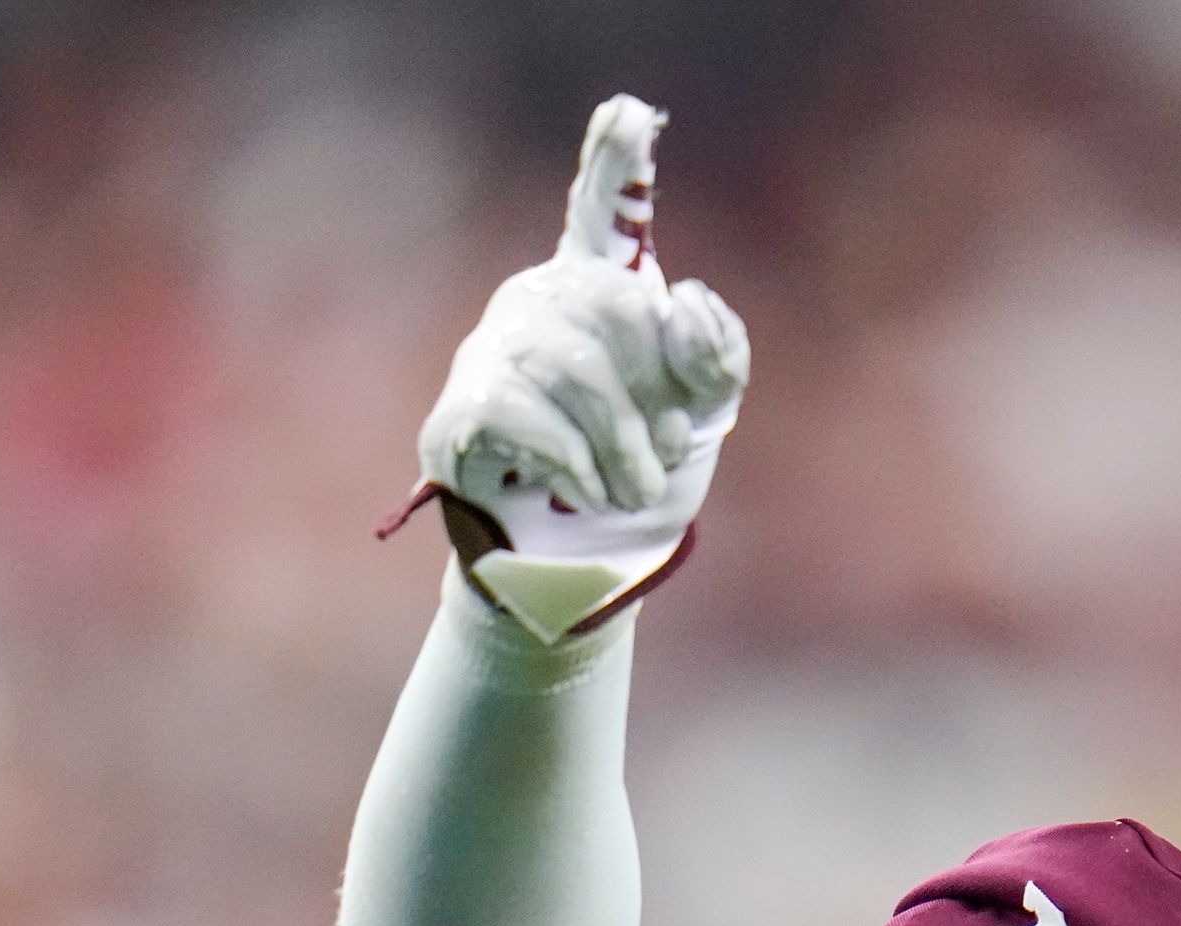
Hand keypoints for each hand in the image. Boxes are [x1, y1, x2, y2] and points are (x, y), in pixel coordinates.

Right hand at [406, 95, 749, 640]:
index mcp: (601, 295)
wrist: (584, 560)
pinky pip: (526, 413)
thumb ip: (716, 354)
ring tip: (629, 489)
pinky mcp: (463, 405)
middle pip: (614, 310)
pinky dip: (573, 462)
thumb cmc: (639, 473)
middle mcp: (539, 302)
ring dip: (618, 445)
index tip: (632, 110)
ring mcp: (493, 348)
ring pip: (572, 370)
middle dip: (655, 398)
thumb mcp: (701, 413)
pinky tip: (582, 488)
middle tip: (663, 460)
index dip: (614, 161)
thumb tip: (687, 300)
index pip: (603, 212)